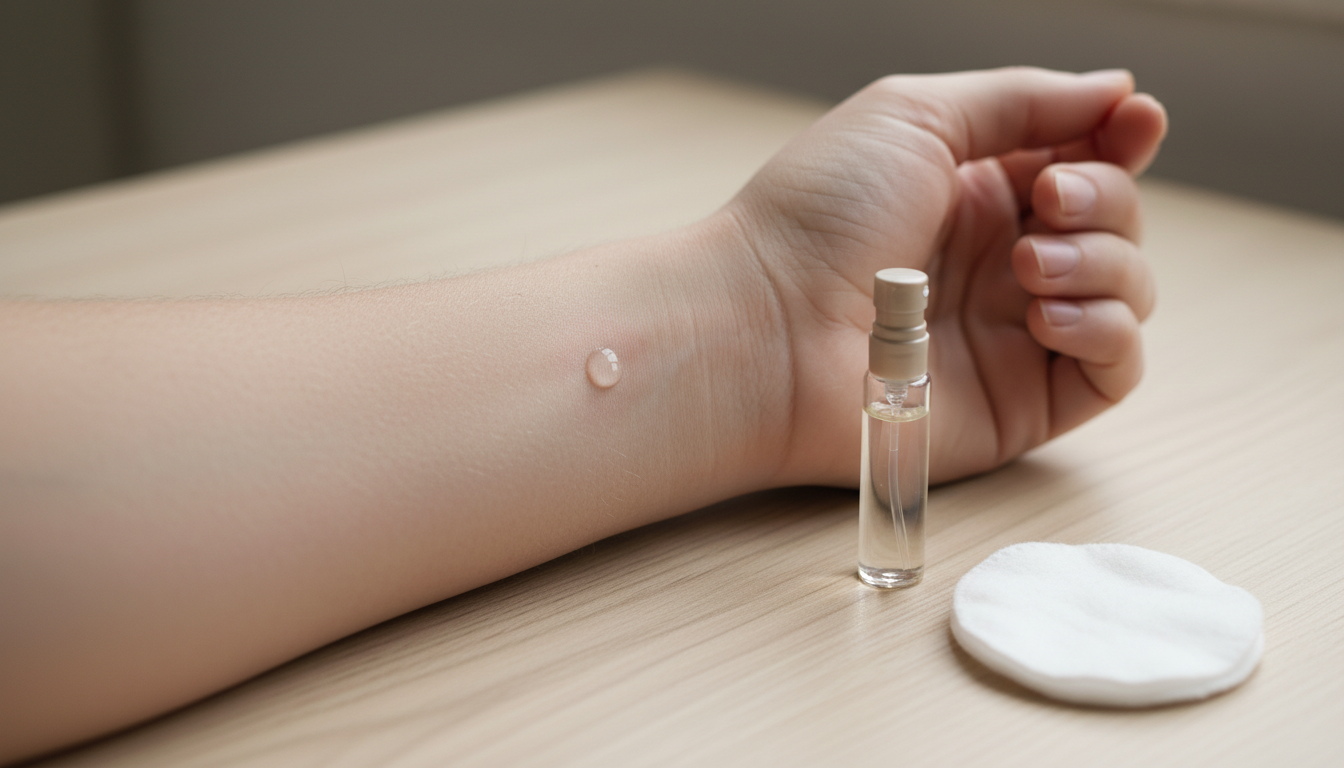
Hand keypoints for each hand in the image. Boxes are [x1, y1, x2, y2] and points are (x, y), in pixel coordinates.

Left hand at [722, 68, 1166, 484]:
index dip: (1121, 141)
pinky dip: (1108, 332)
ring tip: (1027, 268)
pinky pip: (1114, 368)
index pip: (1084, 163)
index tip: (1135, 123)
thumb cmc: (819, 215)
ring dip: (1104, 263)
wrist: (766, 325)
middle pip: (1117, 222)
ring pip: (1129, 291)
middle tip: (1046, 204)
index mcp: (976, 193)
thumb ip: (1022, 101)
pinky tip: (1045, 316)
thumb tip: (1116, 91)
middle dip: (1103, 200)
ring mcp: (1013, 333)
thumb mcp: (915, 117)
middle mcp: (1001, 262)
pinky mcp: (1021, 402)